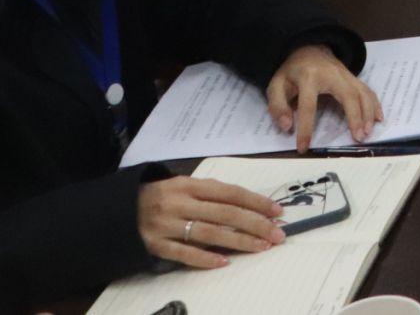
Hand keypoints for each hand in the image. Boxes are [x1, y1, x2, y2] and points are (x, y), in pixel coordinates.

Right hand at [138, 175, 285, 268]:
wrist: (116, 211)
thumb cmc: (159, 197)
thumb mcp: (182, 186)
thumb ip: (210, 194)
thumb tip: (249, 206)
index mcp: (189, 185)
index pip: (230, 193)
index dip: (256, 201)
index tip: (277, 211)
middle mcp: (179, 202)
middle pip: (225, 214)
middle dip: (255, 224)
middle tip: (277, 234)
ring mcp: (166, 224)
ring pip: (210, 233)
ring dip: (239, 241)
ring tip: (261, 247)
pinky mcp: (154, 244)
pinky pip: (183, 253)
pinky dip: (205, 258)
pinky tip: (224, 261)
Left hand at [266, 44, 382, 152]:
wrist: (309, 49)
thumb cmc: (292, 72)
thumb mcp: (276, 85)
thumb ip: (277, 106)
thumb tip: (288, 127)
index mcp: (309, 77)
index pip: (309, 106)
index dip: (306, 129)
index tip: (304, 148)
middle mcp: (333, 75)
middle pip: (349, 96)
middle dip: (355, 117)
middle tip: (358, 137)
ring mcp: (346, 75)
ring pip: (363, 93)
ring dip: (368, 113)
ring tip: (368, 132)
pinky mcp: (354, 78)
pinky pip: (368, 91)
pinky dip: (375, 104)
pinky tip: (379, 118)